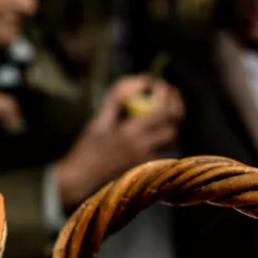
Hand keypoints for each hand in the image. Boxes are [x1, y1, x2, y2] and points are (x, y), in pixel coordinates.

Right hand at [53, 75, 183, 207]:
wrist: (82, 178)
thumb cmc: (88, 147)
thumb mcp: (99, 119)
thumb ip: (117, 98)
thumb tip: (140, 80)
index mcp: (129, 132)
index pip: (161, 111)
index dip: (165, 95)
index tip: (159, 84)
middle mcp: (142, 147)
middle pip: (172, 126)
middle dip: (174, 108)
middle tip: (169, 96)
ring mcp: (146, 160)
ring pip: (171, 140)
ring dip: (169, 124)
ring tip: (162, 112)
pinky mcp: (145, 169)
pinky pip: (164, 151)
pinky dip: (164, 138)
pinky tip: (155, 131)